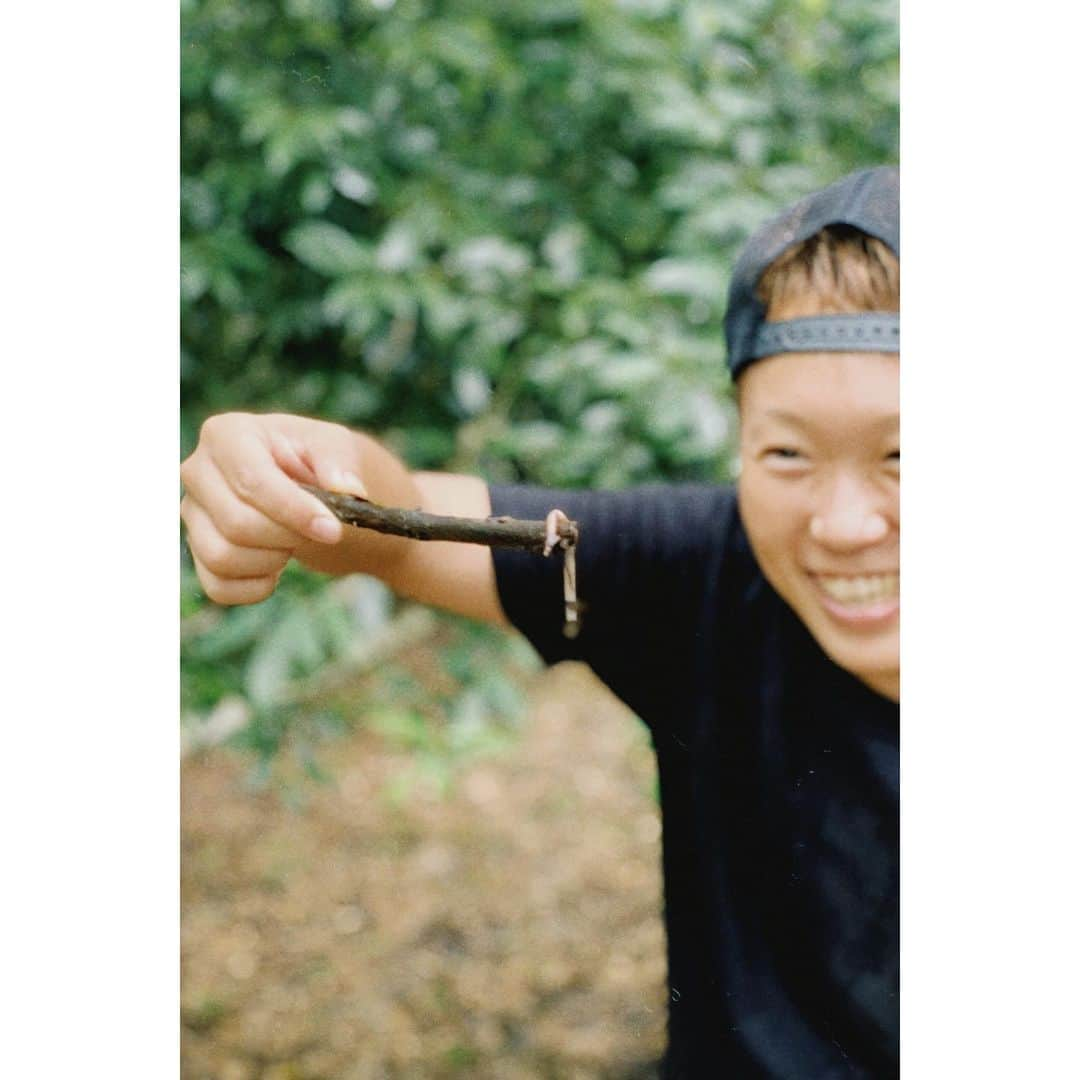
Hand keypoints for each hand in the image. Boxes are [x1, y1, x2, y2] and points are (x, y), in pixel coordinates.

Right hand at [180, 412, 368, 604]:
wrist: (303, 482)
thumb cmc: (313, 458)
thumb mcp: (334, 446)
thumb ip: (340, 463)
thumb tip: (348, 490)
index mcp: (226, 434)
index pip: (251, 481)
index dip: (294, 511)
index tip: (332, 529)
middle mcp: (197, 472)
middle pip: (236, 523)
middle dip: (288, 536)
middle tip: (315, 529)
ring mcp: (192, 514)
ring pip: (222, 557)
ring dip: (272, 560)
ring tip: (293, 541)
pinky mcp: (196, 551)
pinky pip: (218, 587)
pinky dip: (256, 588)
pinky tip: (276, 568)